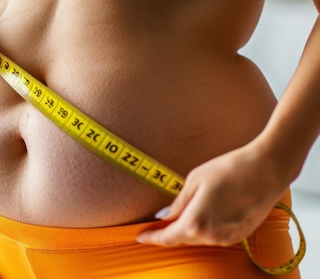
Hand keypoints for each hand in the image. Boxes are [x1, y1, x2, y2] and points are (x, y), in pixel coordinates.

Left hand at [137, 142, 288, 246]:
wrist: (268, 168)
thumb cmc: (230, 169)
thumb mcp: (194, 180)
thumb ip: (178, 203)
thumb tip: (163, 216)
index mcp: (196, 222)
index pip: (167, 237)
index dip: (151, 237)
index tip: (139, 236)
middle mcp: (211, 235)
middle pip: (182, 238)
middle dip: (167, 232)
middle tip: (153, 225)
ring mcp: (227, 237)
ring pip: (198, 238)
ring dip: (186, 230)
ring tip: (177, 217)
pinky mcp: (240, 234)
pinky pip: (214, 235)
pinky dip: (203, 229)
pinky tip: (201, 216)